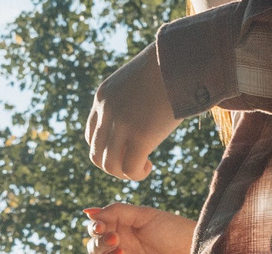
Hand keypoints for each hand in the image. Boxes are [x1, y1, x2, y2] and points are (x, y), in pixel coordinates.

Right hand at [84, 204, 195, 253]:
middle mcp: (120, 249)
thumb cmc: (172, 228)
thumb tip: (88, 213)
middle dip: (99, 245)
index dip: (94, 230)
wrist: (194, 249)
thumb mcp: (143, 215)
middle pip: (94, 251)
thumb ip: (115, 212)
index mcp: (120, 230)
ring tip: (121, 253)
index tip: (100, 226)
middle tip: (114, 239)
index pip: (95, 231)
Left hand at [85, 42, 177, 180]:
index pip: (91, 135)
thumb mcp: (137, 80)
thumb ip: (129, 99)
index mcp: (102, 97)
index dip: (107, 149)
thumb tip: (139, 115)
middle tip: (133, 163)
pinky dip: (137, 174)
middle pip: (96, 154)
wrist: (180, 60)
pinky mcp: (140, 135)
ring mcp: (121, 124)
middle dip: (113, 166)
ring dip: (124, 173)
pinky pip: (129, 168)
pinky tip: (149, 166)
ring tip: (141, 167)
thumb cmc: (166, 69)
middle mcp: (107, 111)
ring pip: (109, 165)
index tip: (126, 148)